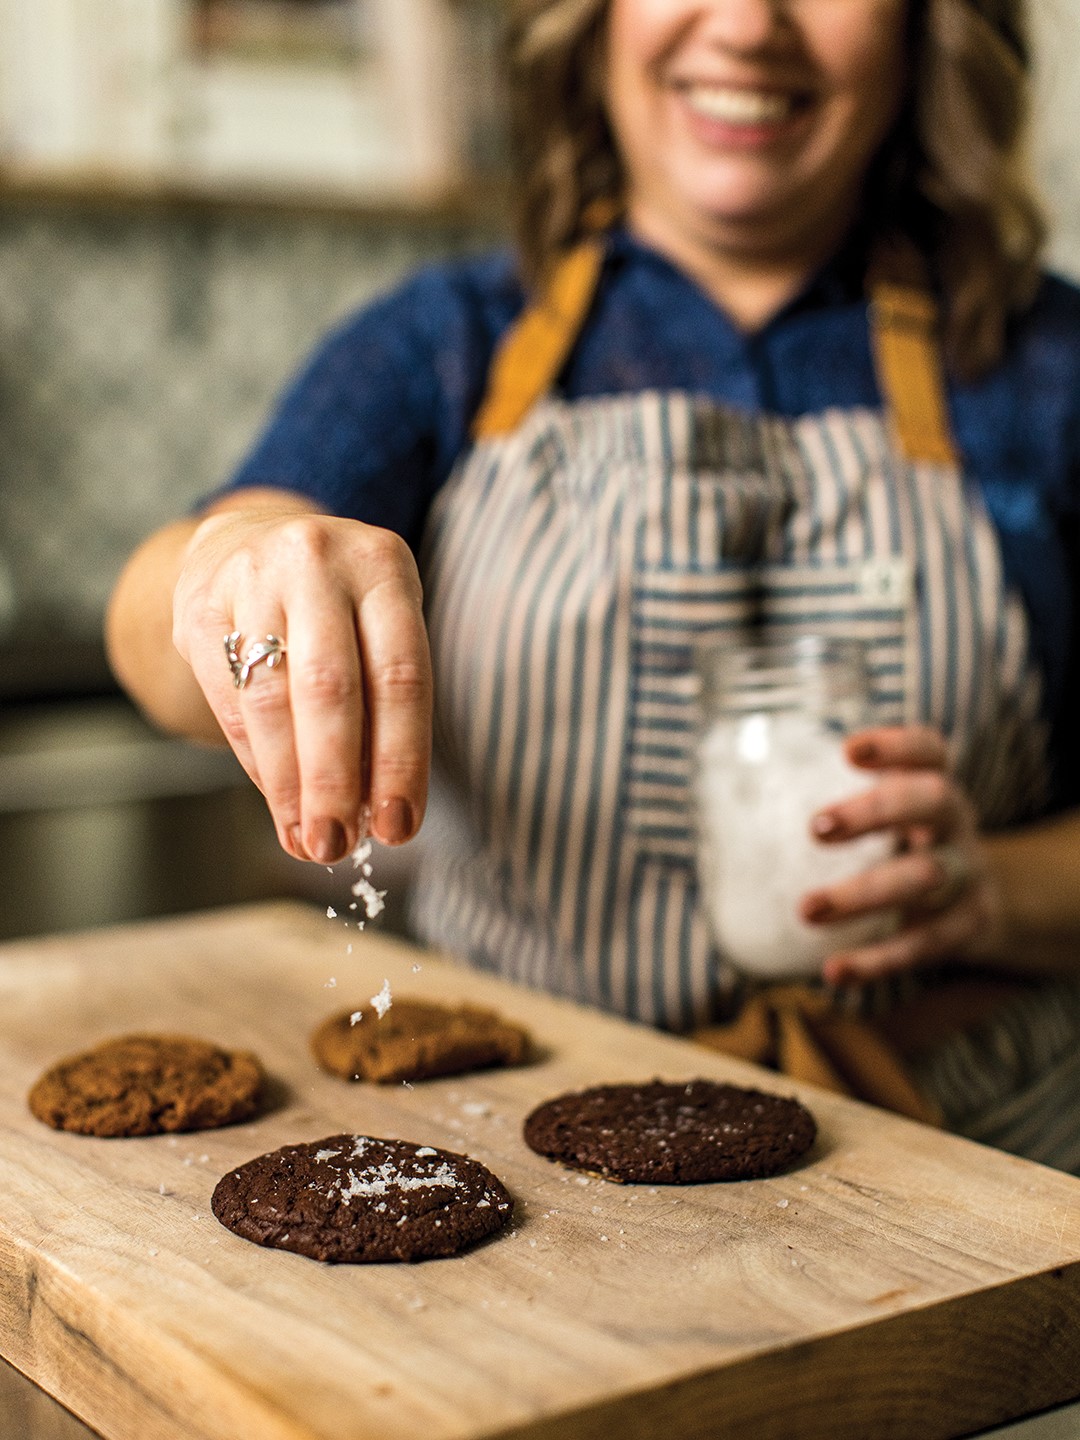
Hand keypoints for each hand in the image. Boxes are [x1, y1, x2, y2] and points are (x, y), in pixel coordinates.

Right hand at [172, 492, 431, 863]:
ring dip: (290, 783)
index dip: (401, 759)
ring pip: (272, 699)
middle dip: (336, 780)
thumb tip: (380, 811)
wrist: (250, 540)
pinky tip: (277, 800)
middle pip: (330, 689)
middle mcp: (318, 561)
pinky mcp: (201, 606)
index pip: (401, 676)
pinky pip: (231, 699)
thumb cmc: (339, 606)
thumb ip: (385, 703)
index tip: (399, 826)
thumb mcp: (379, 627)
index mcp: (384, 566)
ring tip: (305, 840)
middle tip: (338, 846)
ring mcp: (253, 577)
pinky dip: (257, 760)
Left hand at [798, 725, 1002, 983]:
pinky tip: (834, 972)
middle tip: (815, 828)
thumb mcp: (894, 815)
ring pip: (924, 878)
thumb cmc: (907, 846)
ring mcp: (966, 876)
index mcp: (933, 788)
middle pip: (932, 801)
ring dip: (863, 894)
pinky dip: (877, 961)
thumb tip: (745, 794)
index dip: (896, 746)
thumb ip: (844, 805)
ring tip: (807, 909)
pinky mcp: (966, 928)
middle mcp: (956, 824)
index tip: (849, 750)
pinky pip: (922, 945)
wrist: (985, 904)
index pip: (929, 751)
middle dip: (874, 811)